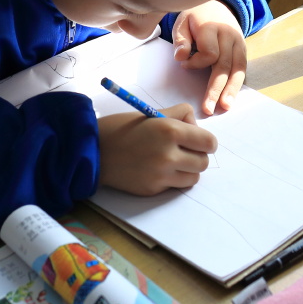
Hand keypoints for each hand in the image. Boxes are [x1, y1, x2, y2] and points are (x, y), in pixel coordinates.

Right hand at [97, 104, 216, 195]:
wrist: (93, 151)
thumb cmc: (121, 128)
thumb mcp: (151, 113)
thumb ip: (178, 115)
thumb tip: (195, 126)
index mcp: (170, 130)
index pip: (209, 142)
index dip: (206, 141)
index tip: (198, 140)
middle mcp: (169, 154)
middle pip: (204, 162)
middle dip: (197, 155)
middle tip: (184, 150)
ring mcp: (161, 175)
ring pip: (193, 177)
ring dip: (188, 169)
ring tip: (172, 161)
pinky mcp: (153, 189)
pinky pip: (175, 185)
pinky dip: (172, 179)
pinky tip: (157, 169)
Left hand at [171, 0, 246, 114]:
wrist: (217, 5)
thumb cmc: (196, 17)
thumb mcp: (182, 22)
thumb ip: (181, 40)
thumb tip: (180, 57)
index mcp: (213, 27)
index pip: (209, 53)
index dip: (196, 63)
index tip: (184, 64)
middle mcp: (229, 36)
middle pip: (225, 66)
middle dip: (216, 89)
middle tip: (208, 108)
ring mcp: (239, 43)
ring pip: (237, 70)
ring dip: (231, 90)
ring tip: (225, 107)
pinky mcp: (243, 50)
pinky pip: (242, 69)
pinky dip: (236, 84)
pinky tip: (231, 97)